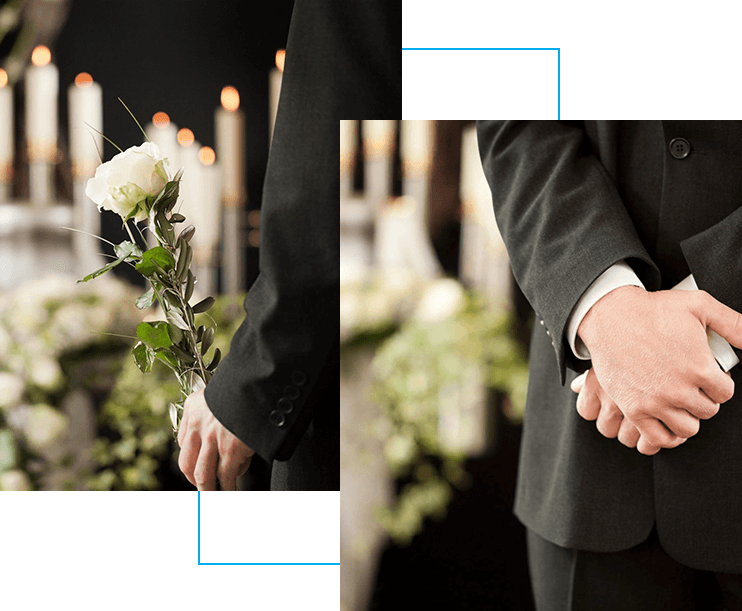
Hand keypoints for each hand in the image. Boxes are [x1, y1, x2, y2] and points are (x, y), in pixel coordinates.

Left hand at [177, 388, 254, 490]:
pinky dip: (227, 487)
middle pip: (187, 463)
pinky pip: (226, 476)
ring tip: (212, 495)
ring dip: (207, 490)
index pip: (184, 441)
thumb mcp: (224, 392)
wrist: (260, 380)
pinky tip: (230, 491)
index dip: (192, 458)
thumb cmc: (248, 384)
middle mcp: (198, 424)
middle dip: (193, 480)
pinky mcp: (230, 449)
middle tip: (202, 487)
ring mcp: (213, 438)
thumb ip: (219, 411)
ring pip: (202, 475)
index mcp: (194, 407)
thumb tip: (229, 436)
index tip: (198, 465)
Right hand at [577, 286, 739, 451]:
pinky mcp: (633, 408)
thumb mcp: (699, 305)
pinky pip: (657, 438)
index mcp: (699, 367)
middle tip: (693, 388)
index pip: (725, 393)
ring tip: (680, 404)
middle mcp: (678, 389)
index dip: (719, 385)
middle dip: (703, 400)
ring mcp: (655, 401)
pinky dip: (666, 436)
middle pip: (707, 412)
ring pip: (687, 428)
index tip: (709, 379)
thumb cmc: (652, 309)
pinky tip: (666, 421)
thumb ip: (735, 324)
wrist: (609, 316)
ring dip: (687, 417)